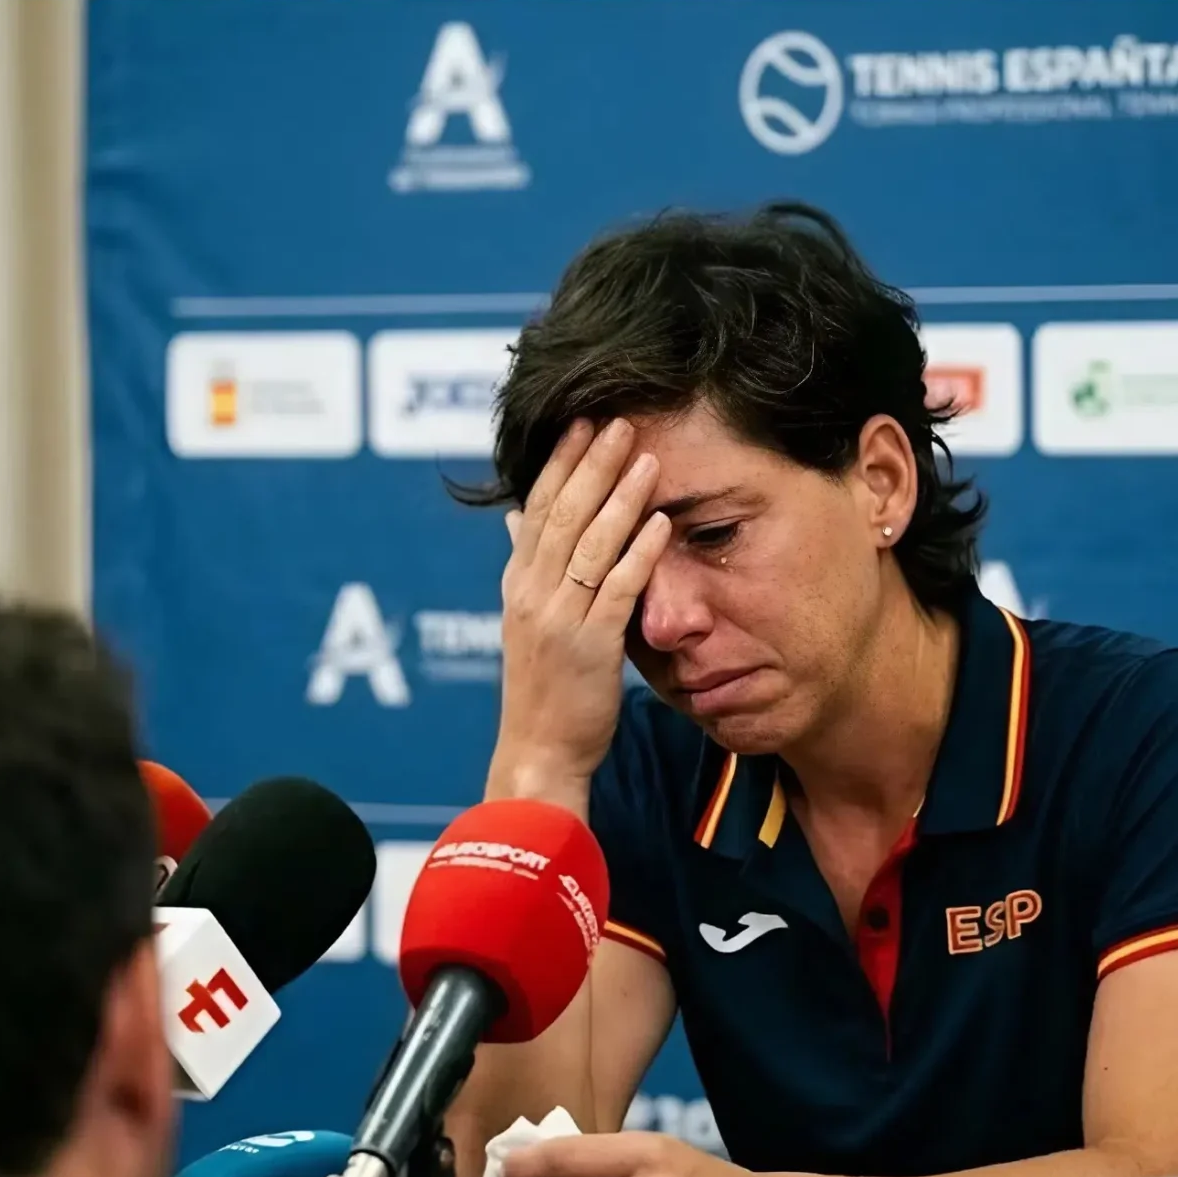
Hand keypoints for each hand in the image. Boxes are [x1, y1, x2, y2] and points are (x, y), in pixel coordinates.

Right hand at [488, 417, 671, 811]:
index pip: (537, 509)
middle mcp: (532, 595)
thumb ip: (526, 568)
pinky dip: (639, 554)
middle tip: (622, 422)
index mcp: (518, 584)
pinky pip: (617, 591)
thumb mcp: (526, 622)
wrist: (538, 754)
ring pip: (589, 544)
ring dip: (621, 497)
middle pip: (563, 514)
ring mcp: (559, 620)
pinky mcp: (590, 648)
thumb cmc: (541, 691)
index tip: (584, 423)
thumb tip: (516, 520)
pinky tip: (661, 523)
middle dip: (593, 464)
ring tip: (649, 458)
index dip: (561, 463)